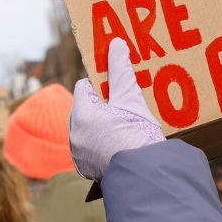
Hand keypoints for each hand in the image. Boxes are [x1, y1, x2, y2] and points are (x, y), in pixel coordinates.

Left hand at [70, 38, 164, 183]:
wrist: (147, 177)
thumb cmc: (138, 136)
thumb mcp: (130, 99)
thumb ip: (120, 70)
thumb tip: (115, 43)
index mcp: (81, 116)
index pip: (84, 87)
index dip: (102, 83)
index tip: (118, 84)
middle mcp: (74, 136)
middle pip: (86, 108)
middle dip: (103, 104)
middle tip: (125, 102)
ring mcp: (80, 155)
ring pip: (89, 129)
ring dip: (104, 124)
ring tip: (126, 123)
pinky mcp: (90, 170)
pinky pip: (93, 147)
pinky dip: (105, 142)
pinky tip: (123, 142)